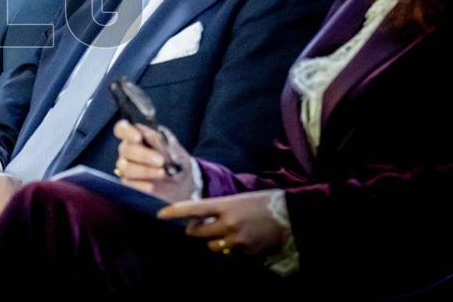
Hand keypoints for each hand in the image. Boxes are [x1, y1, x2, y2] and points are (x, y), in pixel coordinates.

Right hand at [113, 120, 194, 202]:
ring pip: (126, 167)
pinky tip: (154, 185)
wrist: (181, 180)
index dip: (127, 132)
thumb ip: (161, 142)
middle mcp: (127, 149)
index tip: (138, 137)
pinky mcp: (128, 181)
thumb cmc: (175, 159)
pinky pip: (130, 183)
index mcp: (136, 134)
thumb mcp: (174, 149)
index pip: (122, 129)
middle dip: (143, 155)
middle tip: (161, 160)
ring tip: (162, 173)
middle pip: (126, 149)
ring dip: (145, 170)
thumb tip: (151, 136)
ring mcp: (125, 165)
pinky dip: (143, 184)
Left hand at [157, 190, 289, 256]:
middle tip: (197, 226)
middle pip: (196, 232)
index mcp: (225, 205)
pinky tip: (241, 239)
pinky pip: (229, 253)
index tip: (160, 214)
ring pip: (211, 246)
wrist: (291, 215)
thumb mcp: (239, 199)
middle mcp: (228, 223)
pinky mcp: (246, 252)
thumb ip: (220, 208)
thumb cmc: (264, 202)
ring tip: (224, 232)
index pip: (193, 208)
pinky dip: (230, 248)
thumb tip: (203, 217)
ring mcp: (236, 239)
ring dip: (212, 241)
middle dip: (193, 230)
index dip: (174, 212)